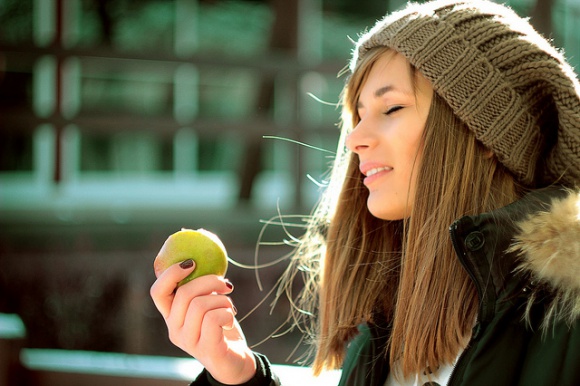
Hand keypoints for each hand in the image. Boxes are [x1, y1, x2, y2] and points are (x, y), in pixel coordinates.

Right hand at [150, 260, 255, 383]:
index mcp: (171, 316)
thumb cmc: (222, 327)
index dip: (171, 273)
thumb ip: (201, 288)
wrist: (236, 361)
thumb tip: (201, 258)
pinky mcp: (206, 349)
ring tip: (229, 308)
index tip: (192, 262)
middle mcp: (174, 330)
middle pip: (184, 293)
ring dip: (222, 300)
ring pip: (200, 305)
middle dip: (209, 281)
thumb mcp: (209, 304)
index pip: (158, 292)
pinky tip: (230, 320)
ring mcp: (188, 342)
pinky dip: (227, 313)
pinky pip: (214, 319)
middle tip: (225, 285)